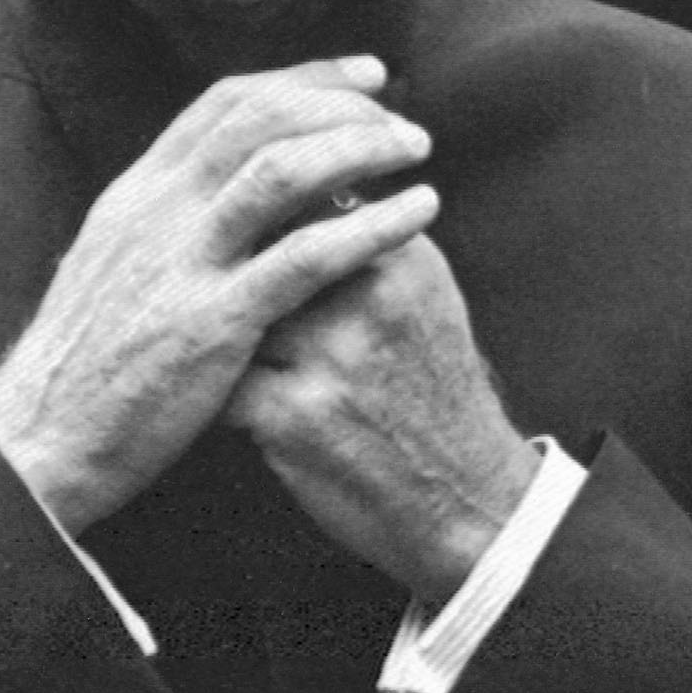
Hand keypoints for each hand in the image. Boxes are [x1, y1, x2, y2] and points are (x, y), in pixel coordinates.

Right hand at [0, 57, 436, 531]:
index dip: (301, 79)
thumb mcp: (118, 273)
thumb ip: (165, 226)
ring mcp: (184, 263)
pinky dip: (371, 225)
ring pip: (282, 170)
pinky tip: (418, 214)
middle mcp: (158, 212)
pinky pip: (305, 256)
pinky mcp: (213, 322)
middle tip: (403, 114)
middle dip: (340, 103)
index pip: (224, 103)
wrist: (42, 439)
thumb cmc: (90, 367)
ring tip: (415, 149)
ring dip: (359, 147)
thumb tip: (208, 192)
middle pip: (260, 118)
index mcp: (138, 195)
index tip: (362, 79)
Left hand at [228, 234, 540, 600]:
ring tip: (238, 364)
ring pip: (233, 317)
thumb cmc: (434, 396)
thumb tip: (302, 190)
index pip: (301, 203)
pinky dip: (224, 399)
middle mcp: (368, 296)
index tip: (262, 258)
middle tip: (241, 313)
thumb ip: (369, 241)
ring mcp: (329, 356)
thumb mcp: (425, 299)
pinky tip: (249, 412)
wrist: (467, 502)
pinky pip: (224, 385)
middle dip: (243, 286)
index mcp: (401, 257)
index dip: (267, 231)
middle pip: (259, 255)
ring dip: (225, 342)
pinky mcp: (294, 415)